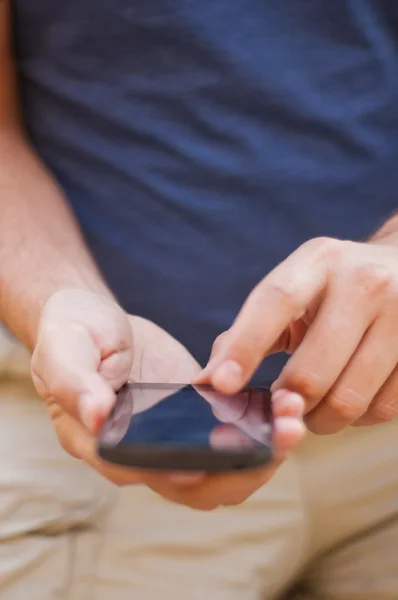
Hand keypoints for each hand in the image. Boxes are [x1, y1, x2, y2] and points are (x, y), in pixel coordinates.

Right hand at [31, 289, 303, 509]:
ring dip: (261, 452)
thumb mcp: (64, 348)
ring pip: (221, 468)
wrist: (90, 321)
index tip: (237, 448)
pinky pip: (228, 437)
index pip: (155, 474)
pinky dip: (257, 429)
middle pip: (200, 484)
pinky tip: (281, 401)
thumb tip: (98, 418)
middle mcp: (140, 455)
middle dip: (247, 464)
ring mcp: (170, 439)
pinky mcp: (192, 418)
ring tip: (292, 415)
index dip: (198, 470)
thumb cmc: (70, 332)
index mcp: (104, 445)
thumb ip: (73, 383)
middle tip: (288, 430)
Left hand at [198, 237, 397, 433]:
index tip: (219, 385)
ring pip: (347, 400)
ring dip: (320, 419)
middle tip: (282, 408)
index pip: (275, 301)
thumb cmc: (335, 288)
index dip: (244, 347)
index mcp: (319, 261)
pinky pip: (383, 409)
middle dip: (287, 405)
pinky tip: (351, 397)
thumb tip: (209, 380)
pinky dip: (357, 418)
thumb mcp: (295, 287)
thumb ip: (251, 328)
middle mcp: (365, 283)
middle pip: (311, 372)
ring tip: (314, 406)